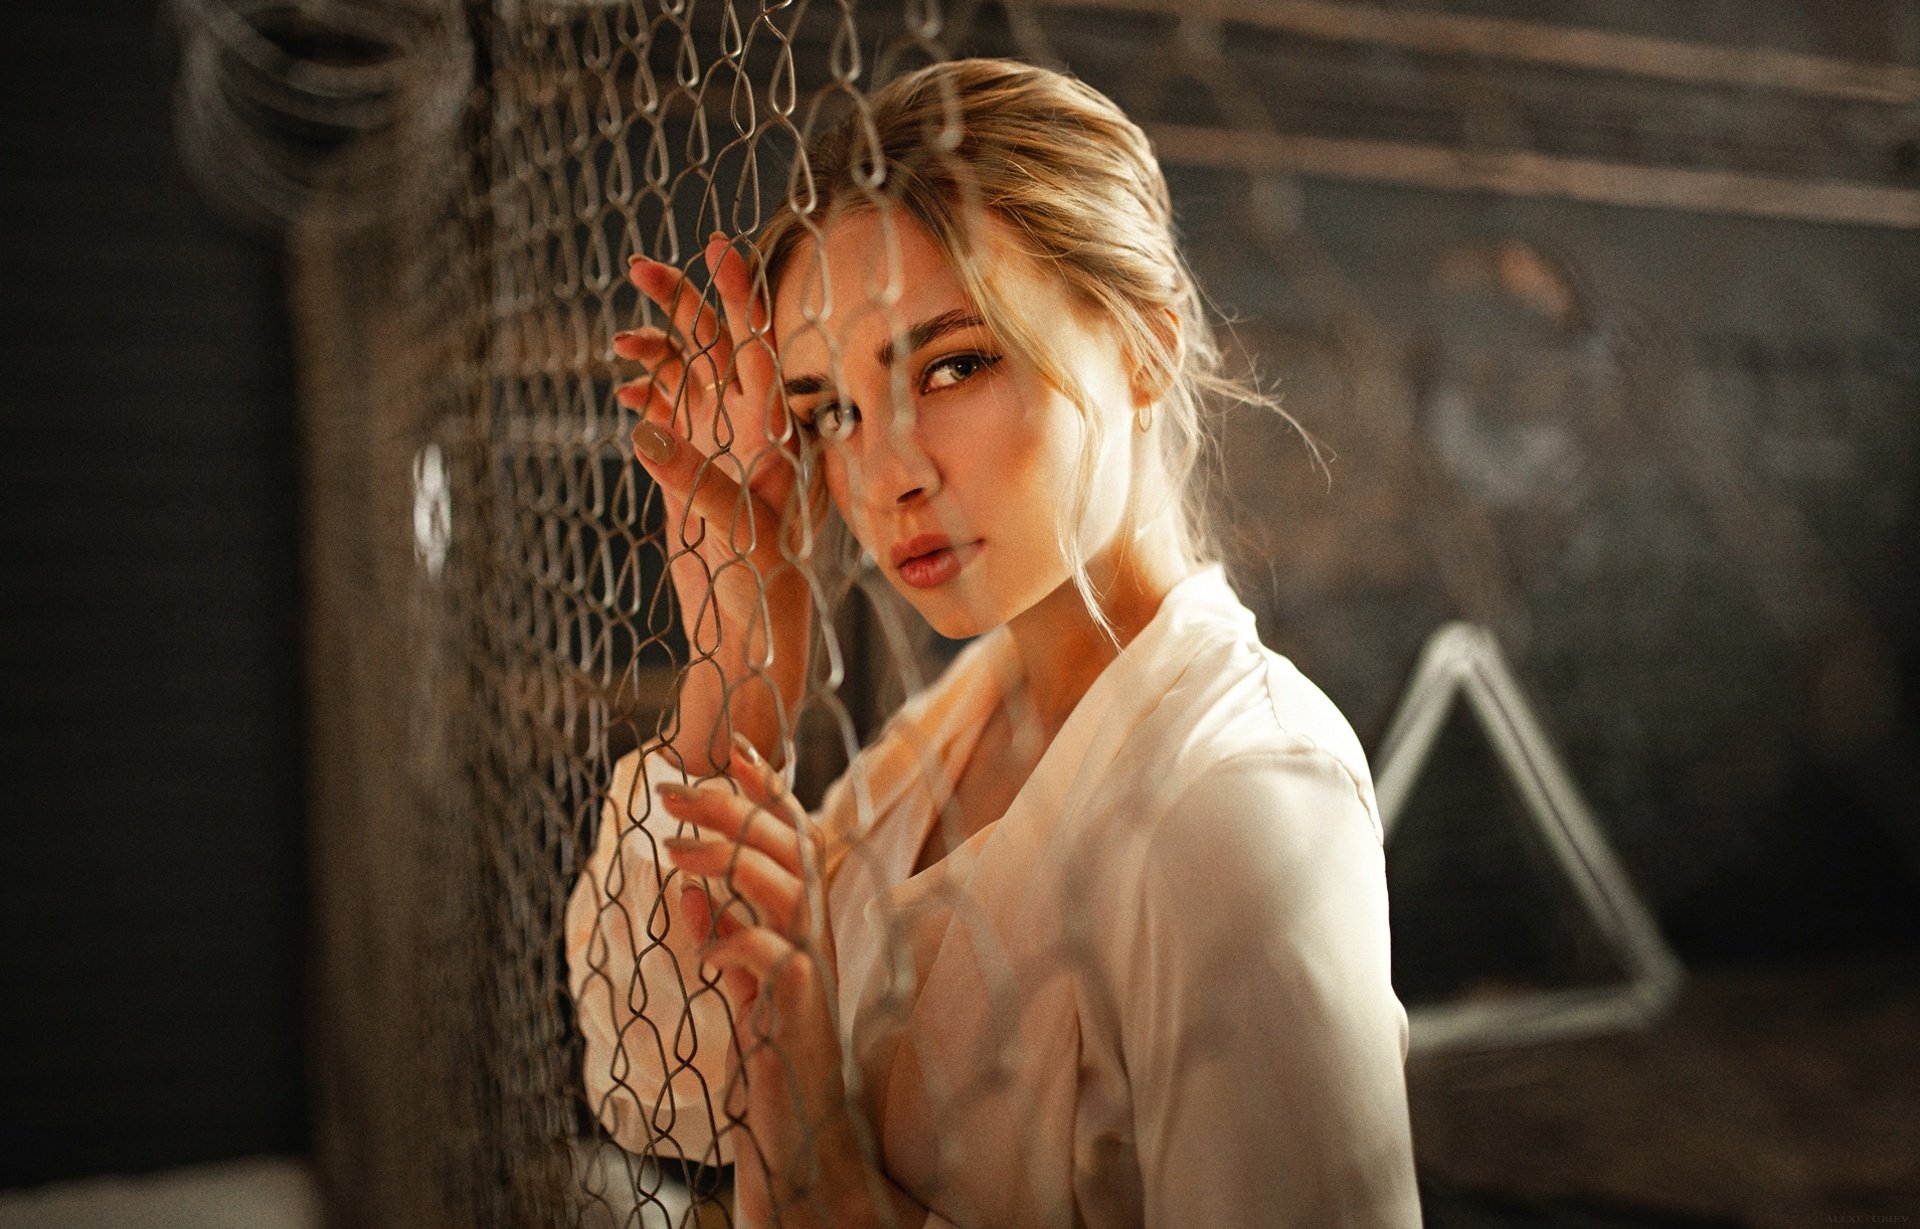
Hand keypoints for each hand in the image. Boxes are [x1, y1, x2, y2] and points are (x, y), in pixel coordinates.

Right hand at [619, 234, 816, 771]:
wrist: (746, 634)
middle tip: (642, 265)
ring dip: (656, 349)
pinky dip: (647, 395)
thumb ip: (689, 476)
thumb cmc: (759, 587)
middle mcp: (750, 430)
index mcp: (774, 431)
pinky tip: (624, 390)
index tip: (718, 248)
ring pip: (688, 375)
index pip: (761, 347)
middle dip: (683, 303)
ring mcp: (719, 447)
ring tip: (619, 340)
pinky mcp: (691, 471)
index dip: (742, 295)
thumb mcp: (731, 529)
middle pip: (719, 346)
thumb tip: (640, 424)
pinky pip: (669, 414)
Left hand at [657, 737, 898, 1227]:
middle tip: (672, 788)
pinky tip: (700, 937)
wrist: (800, 1133)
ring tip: (671, 845)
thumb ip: (725, 939)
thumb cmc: (773, 1058)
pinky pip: (770, 955)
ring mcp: (812, 967)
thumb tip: (689, 896)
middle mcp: (817, 933)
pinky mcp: (797, 1007)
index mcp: (805, 919)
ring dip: (729, 857)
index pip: (792, 834)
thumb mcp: (743, 986)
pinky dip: (732, 937)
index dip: (765, 789)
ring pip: (787, 885)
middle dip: (732, 807)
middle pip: (787, 846)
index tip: (731, 749)